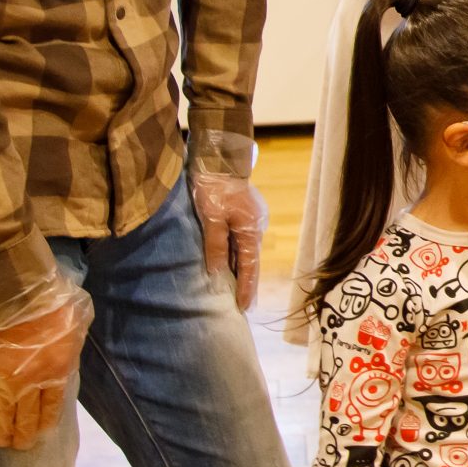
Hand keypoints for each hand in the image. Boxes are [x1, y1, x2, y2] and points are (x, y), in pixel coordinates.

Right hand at [0, 284, 91, 450]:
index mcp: (58, 372)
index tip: (41, 434)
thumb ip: (72, 343)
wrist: (16, 297)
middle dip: (22, 436)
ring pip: (2, 417)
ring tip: (0, 441)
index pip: (51, 409)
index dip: (44, 424)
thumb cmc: (53, 305)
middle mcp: (31, 385)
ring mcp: (4, 382)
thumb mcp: (76, 324)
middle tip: (19, 446)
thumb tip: (69, 348)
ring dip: (1, 432)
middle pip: (25, 419)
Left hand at [190, 168, 266, 310]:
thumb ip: (215, 245)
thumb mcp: (211, 217)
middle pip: (250, 260)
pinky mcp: (244, 213)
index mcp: (250, 230)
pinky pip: (241, 240)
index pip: (249, 266)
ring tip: (235, 288)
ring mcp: (252, 219)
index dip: (246, 288)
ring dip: (240, 269)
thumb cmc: (214, 187)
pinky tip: (229, 262)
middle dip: (247, 282)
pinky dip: (236, 255)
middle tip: (243, 305)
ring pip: (246, 250)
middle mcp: (256, 227)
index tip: (244, 308)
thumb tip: (216, 272)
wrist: (220, 158)